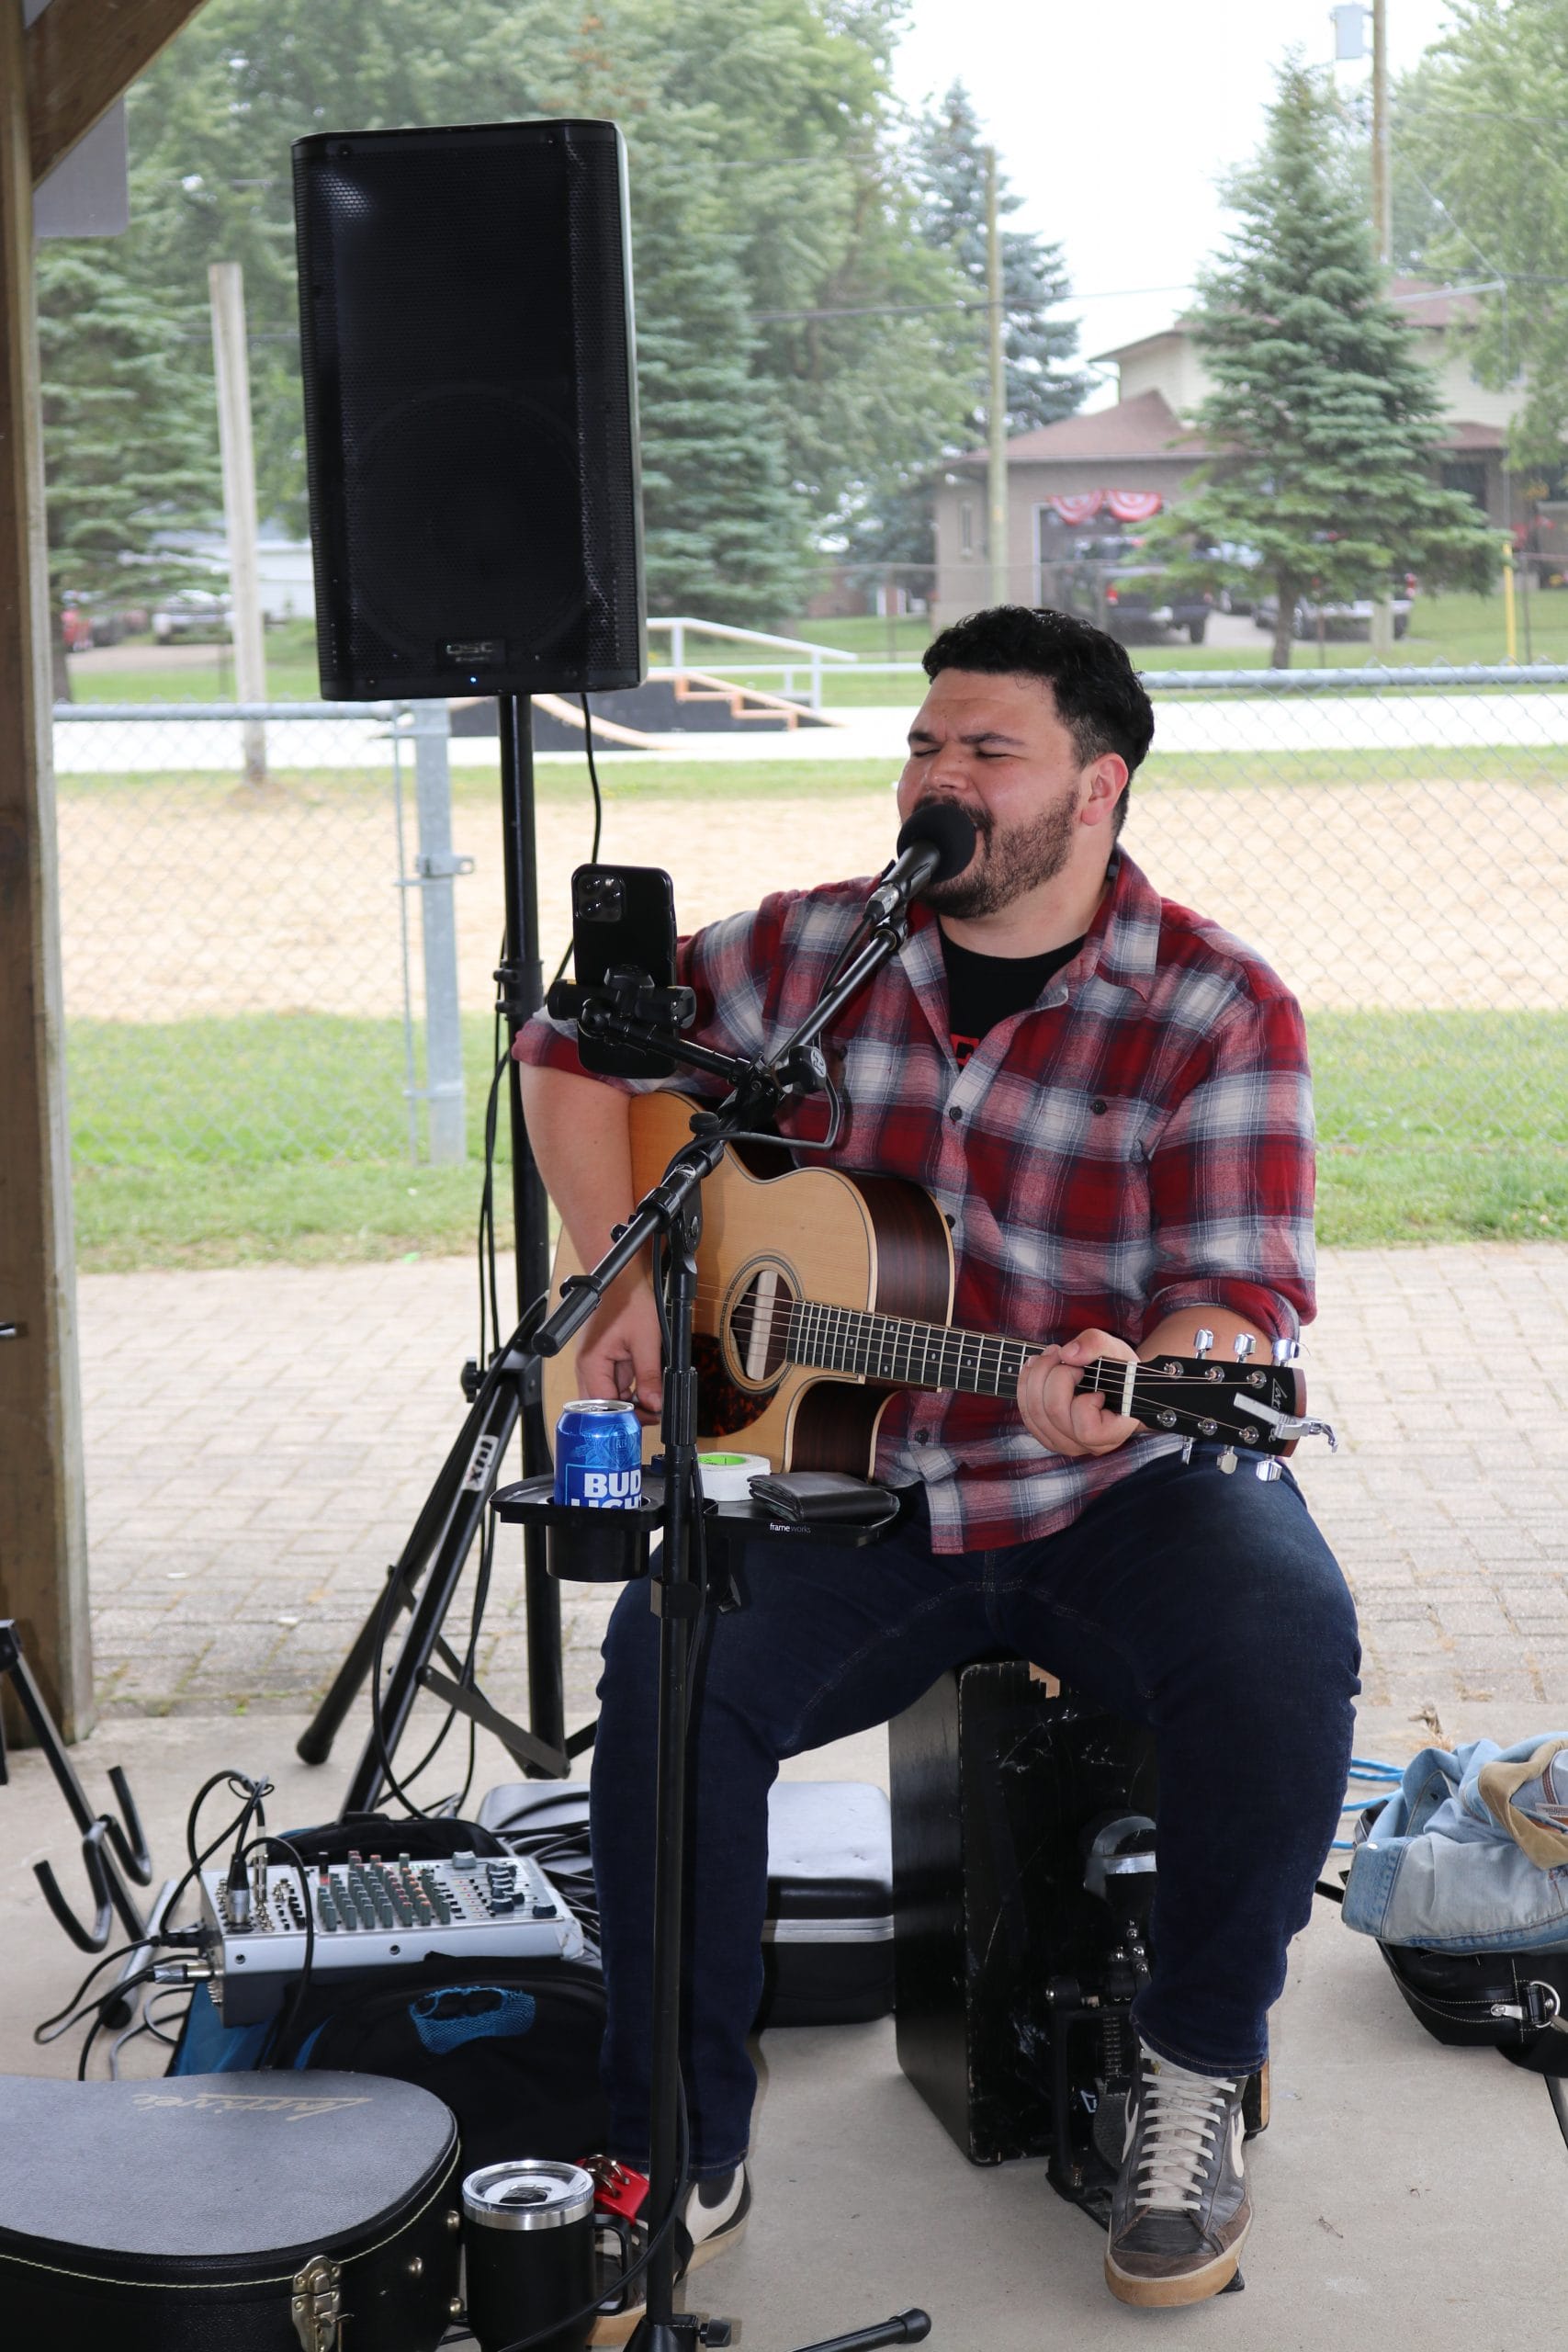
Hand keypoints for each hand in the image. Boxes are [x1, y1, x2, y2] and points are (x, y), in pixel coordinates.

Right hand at [571, 1277, 663, 1424]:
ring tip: (654, 1400)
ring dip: (629, 1402)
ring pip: (608, 1397)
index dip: (625, 1416)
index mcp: (591, 1364)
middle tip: (653, 1413)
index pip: (602, 1406)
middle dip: (626, 1413)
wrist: (623, 1282)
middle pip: (601, 1406)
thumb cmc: (629, 1302)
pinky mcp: (602, 1362)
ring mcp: (593, 1365)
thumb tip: (654, 1403)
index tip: (648, 1418)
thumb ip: (648, 1376)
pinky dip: (629, 1390)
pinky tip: (646, 1388)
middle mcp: (586, 1367)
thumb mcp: (646, 1341)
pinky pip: (613, 1385)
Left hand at [1017, 1328, 1140, 1458]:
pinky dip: (1026, 1385)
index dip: (1085, 1402)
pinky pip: (1026, 1414)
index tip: (1096, 1387)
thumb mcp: (1115, 1350)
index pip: (1087, 1431)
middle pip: (1054, 1412)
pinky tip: (1036, 1367)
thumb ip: (1097, 1344)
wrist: (1115, 1386)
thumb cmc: (1118, 1371)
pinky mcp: (1047, 1436)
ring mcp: (1066, 1444)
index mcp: (1113, 1432)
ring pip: (1035, 1413)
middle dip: (1054, 1373)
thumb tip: (1067, 1354)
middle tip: (1062, 1355)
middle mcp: (1089, 1445)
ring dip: (1036, 1375)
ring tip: (1050, 1356)